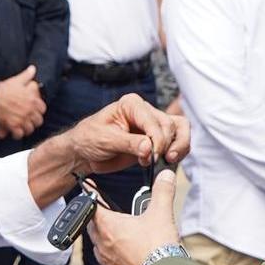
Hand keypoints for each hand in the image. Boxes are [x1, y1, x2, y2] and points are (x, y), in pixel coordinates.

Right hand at [0, 65, 45, 139]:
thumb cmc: (5, 88)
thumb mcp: (18, 79)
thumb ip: (27, 75)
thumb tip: (33, 69)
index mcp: (33, 100)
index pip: (42, 109)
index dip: (39, 111)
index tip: (35, 111)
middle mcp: (29, 111)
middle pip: (38, 121)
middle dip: (34, 121)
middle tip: (30, 121)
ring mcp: (22, 119)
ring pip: (29, 129)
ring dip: (26, 128)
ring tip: (23, 127)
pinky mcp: (12, 125)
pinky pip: (19, 134)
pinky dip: (17, 134)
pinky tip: (15, 132)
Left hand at [66, 93, 190, 173]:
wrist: (85, 151)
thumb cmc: (90, 139)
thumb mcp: (105, 140)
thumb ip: (128, 143)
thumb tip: (149, 147)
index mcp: (131, 104)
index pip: (153, 120)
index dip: (157, 139)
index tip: (152, 156)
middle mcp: (145, 111)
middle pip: (169, 124)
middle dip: (165, 145)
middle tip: (153, 160)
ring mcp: (152, 124)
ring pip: (179, 129)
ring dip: (179, 146)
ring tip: (169, 159)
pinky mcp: (156, 139)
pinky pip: (177, 140)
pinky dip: (179, 150)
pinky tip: (170, 160)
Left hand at [89, 169, 181, 264]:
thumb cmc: (157, 248)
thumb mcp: (161, 214)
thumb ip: (162, 191)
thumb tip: (165, 175)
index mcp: (108, 226)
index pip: (93, 205)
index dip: (91, 194)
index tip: (88, 186)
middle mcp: (103, 244)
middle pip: (94, 226)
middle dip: (99, 217)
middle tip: (108, 212)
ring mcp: (108, 262)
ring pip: (100, 246)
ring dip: (106, 238)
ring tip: (118, 234)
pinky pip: (110, 263)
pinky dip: (115, 256)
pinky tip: (126, 255)